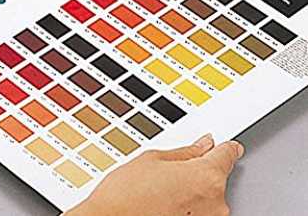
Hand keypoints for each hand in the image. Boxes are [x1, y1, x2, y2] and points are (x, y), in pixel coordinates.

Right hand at [65, 134, 243, 215]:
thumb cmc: (126, 196)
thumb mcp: (152, 159)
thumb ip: (185, 151)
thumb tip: (202, 146)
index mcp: (206, 177)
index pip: (226, 155)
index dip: (225, 147)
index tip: (229, 145)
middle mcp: (215, 204)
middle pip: (215, 178)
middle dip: (198, 172)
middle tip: (169, 173)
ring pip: (207, 199)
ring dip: (192, 193)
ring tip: (161, 193)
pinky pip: (199, 214)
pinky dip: (188, 209)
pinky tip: (164, 206)